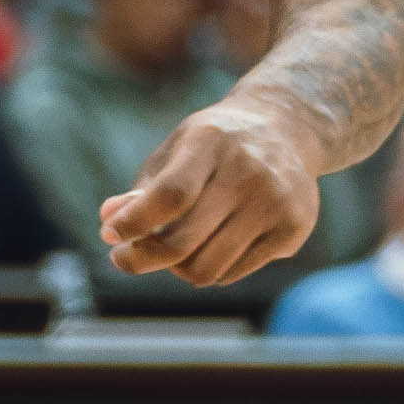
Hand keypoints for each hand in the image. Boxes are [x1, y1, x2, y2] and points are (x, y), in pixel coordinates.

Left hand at [103, 94, 324, 283]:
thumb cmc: (217, 145)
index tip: (111, 236)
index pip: (170, 195)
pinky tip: (209, 246)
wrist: (289, 129)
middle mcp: (249, 171)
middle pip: (183, 241)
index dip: (134, 222)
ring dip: (177, 268)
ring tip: (173, 250)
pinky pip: (232, 274)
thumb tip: (109, 222)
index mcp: (212, 141)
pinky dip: (209, 268)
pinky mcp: (294, 229)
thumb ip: (144, 189)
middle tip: (124, 258)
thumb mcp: (177, 151)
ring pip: (206, 269)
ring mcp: (276, 202)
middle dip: (143, 257)